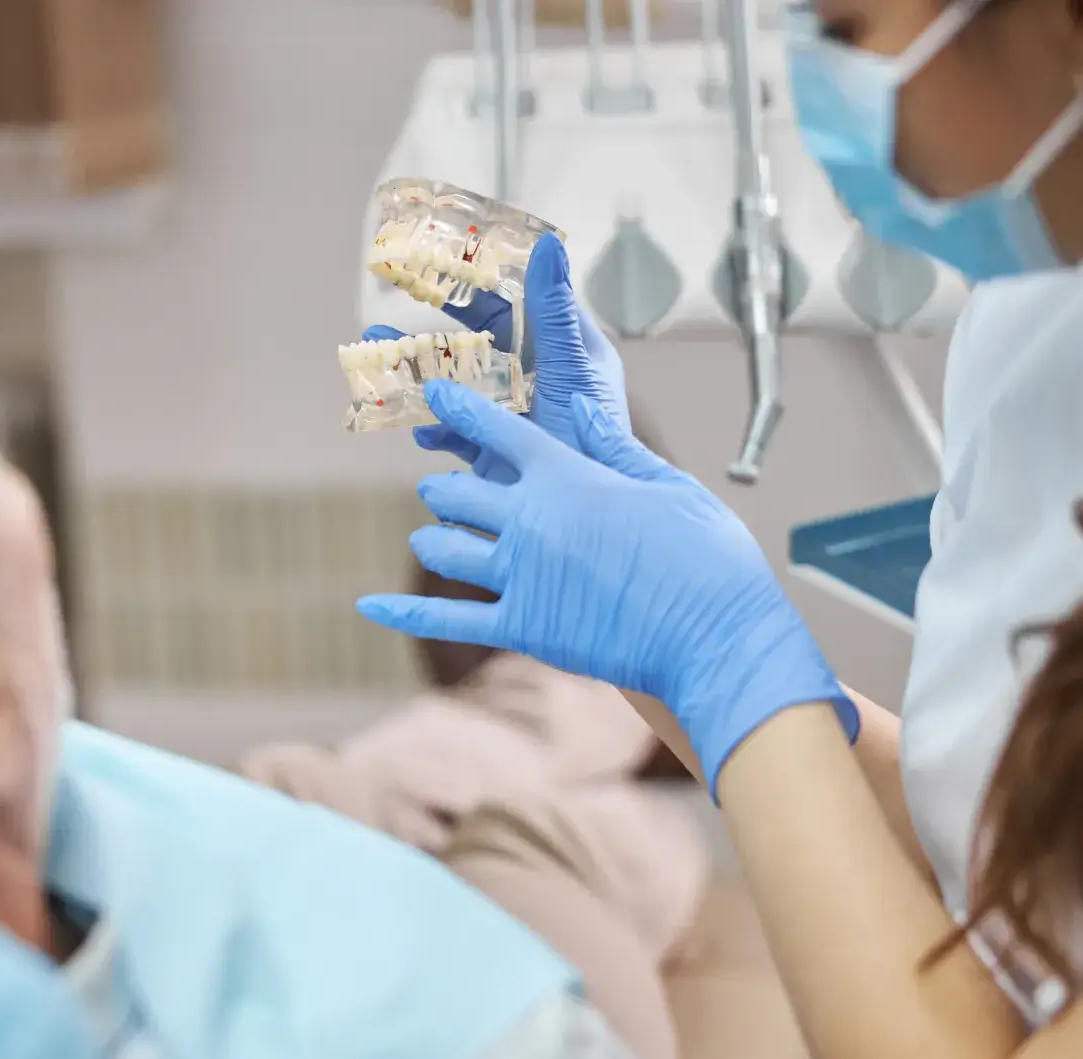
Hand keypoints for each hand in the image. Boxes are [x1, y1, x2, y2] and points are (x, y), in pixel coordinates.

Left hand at [358, 385, 857, 789]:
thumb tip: (584, 412)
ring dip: (433, 541)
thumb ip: (617, 449)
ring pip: (445, 550)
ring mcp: (521, 575)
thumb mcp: (670, 486)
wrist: (716, 637)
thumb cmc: (708, 560)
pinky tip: (366, 607)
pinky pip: (446, 618)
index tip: (436, 397)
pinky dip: (402, 613)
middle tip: (438, 491)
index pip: (500, 433)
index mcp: (570, 476)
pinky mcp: (523, 628)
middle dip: (445, 492)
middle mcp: (533, 520)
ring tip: (429, 538)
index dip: (463, 411)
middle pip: (459, 495)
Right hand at [365, 232, 630, 480]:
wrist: (589, 523)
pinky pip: (454, 434)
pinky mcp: (493, 453)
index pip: (513, 298)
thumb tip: (548, 245)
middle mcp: (533, 377)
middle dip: (431, 323)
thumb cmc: (595, 439)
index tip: (436, 252)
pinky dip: (434, 430)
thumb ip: (554, 311)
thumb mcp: (571, 369)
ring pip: (455, 384)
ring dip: (417, 373)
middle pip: (474, 339)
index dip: (476, 276)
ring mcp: (510, 416)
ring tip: (377, 360)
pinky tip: (421, 432)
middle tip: (389, 297)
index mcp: (560, 347)